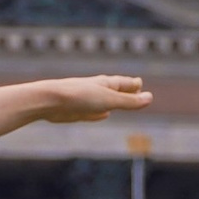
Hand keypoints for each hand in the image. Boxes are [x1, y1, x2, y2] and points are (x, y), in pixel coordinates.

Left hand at [32, 74, 154, 126]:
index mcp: (105, 84)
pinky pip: (93, 112)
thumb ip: (129, 101)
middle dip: (126, 90)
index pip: (124, 83)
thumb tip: (150, 98)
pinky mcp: (77, 112)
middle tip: (136, 87)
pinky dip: (100, 113)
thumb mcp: (109, 100)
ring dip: (114, 101)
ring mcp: (86, 101)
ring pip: (105, 100)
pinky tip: (101, 115)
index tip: (140, 83)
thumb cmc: (79, 97)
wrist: (49, 101)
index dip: (133, 84)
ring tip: (119, 102)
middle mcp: (96, 90)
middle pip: (115, 90)